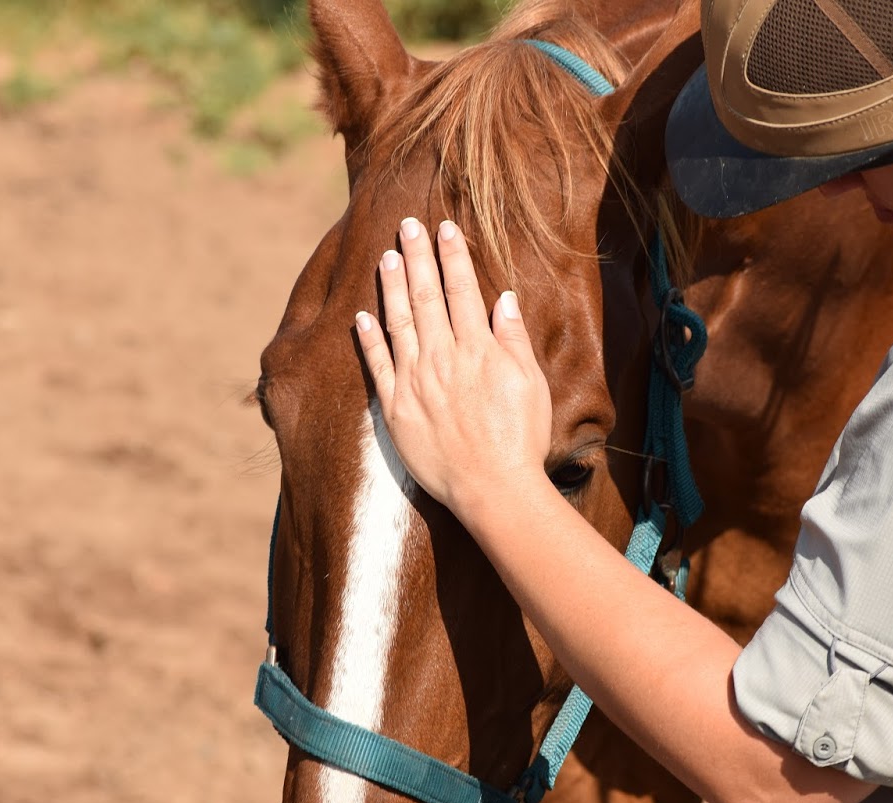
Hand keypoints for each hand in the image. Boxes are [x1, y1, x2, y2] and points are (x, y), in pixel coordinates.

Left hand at [356, 217, 551, 516]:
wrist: (492, 488)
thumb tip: (502, 300)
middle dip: (417, 256)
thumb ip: (513, 340)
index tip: (444, 228)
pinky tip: (363, 315)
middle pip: (426, 296)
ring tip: (386, 256)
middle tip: (407, 224)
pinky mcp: (395, 408)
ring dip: (392, 286)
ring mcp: (415, 382)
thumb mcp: (530, 384)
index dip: (452, 256)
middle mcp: (442, 358)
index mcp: (477, 349)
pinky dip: (368, 338)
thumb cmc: (520, 439)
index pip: (461, 290)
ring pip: (398, 322)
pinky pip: (377, 366)